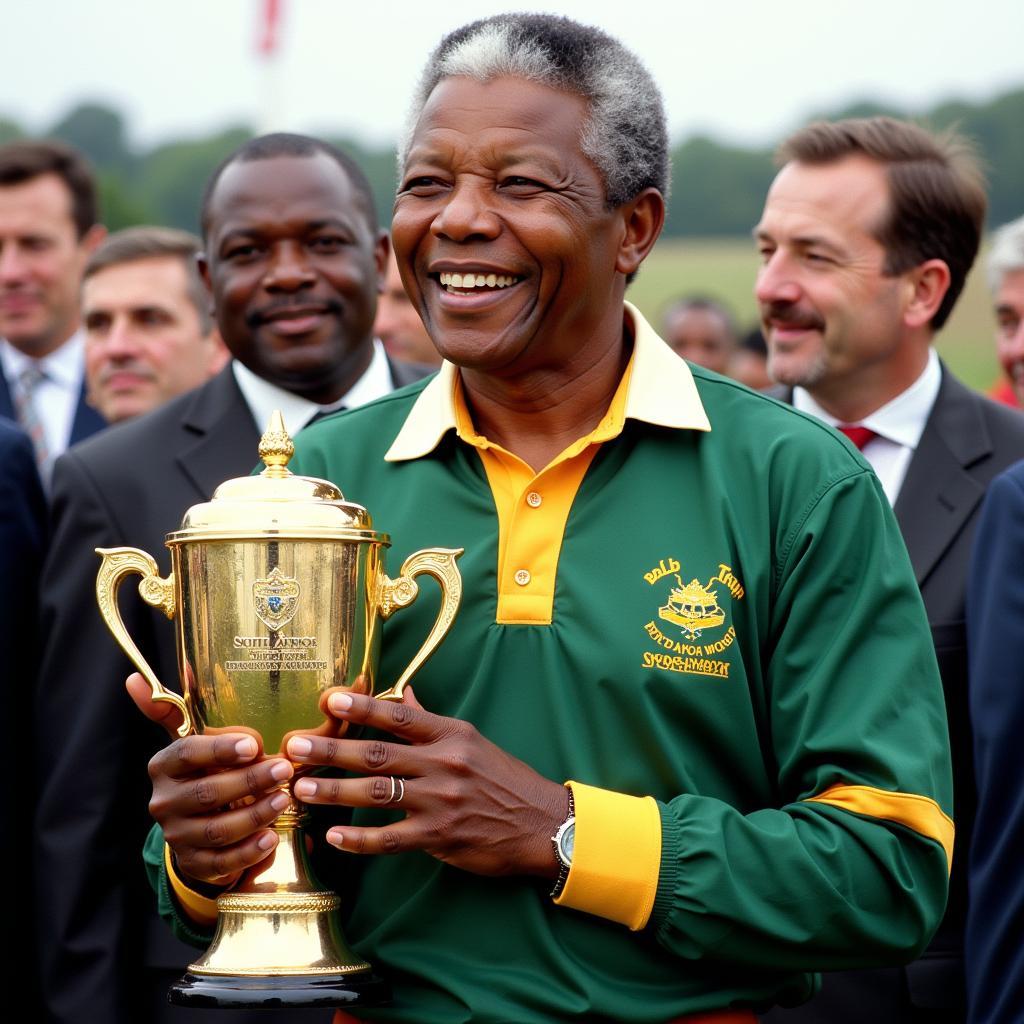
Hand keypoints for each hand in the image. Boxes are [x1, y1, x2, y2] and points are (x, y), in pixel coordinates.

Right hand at [127, 672, 293, 887]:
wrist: (195, 825)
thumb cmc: (202, 772)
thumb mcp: (191, 742)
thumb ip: (169, 711)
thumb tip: (133, 678)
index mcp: (164, 766)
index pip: (186, 753)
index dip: (219, 749)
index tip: (253, 743)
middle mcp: (165, 802)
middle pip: (207, 793)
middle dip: (250, 780)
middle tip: (284, 769)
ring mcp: (178, 836)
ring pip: (217, 829)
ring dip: (255, 814)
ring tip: (284, 798)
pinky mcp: (194, 863)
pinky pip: (222, 862)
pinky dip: (248, 851)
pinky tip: (271, 837)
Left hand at [286, 687, 567, 878]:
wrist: (543, 824)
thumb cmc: (505, 779)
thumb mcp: (472, 740)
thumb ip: (432, 720)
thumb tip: (402, 693)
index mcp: (451, 735)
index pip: (399, 716)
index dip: (362, 707)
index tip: (329, 700)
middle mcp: (444, 763)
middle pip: (378, 752)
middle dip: (332, 749)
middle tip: (295, 747)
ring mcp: (441, 800)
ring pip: (377, 792)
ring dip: (335, 790)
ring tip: (301, 789)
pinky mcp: (441, 836)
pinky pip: (391, 838)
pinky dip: (360, 838)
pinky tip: (334, 836)